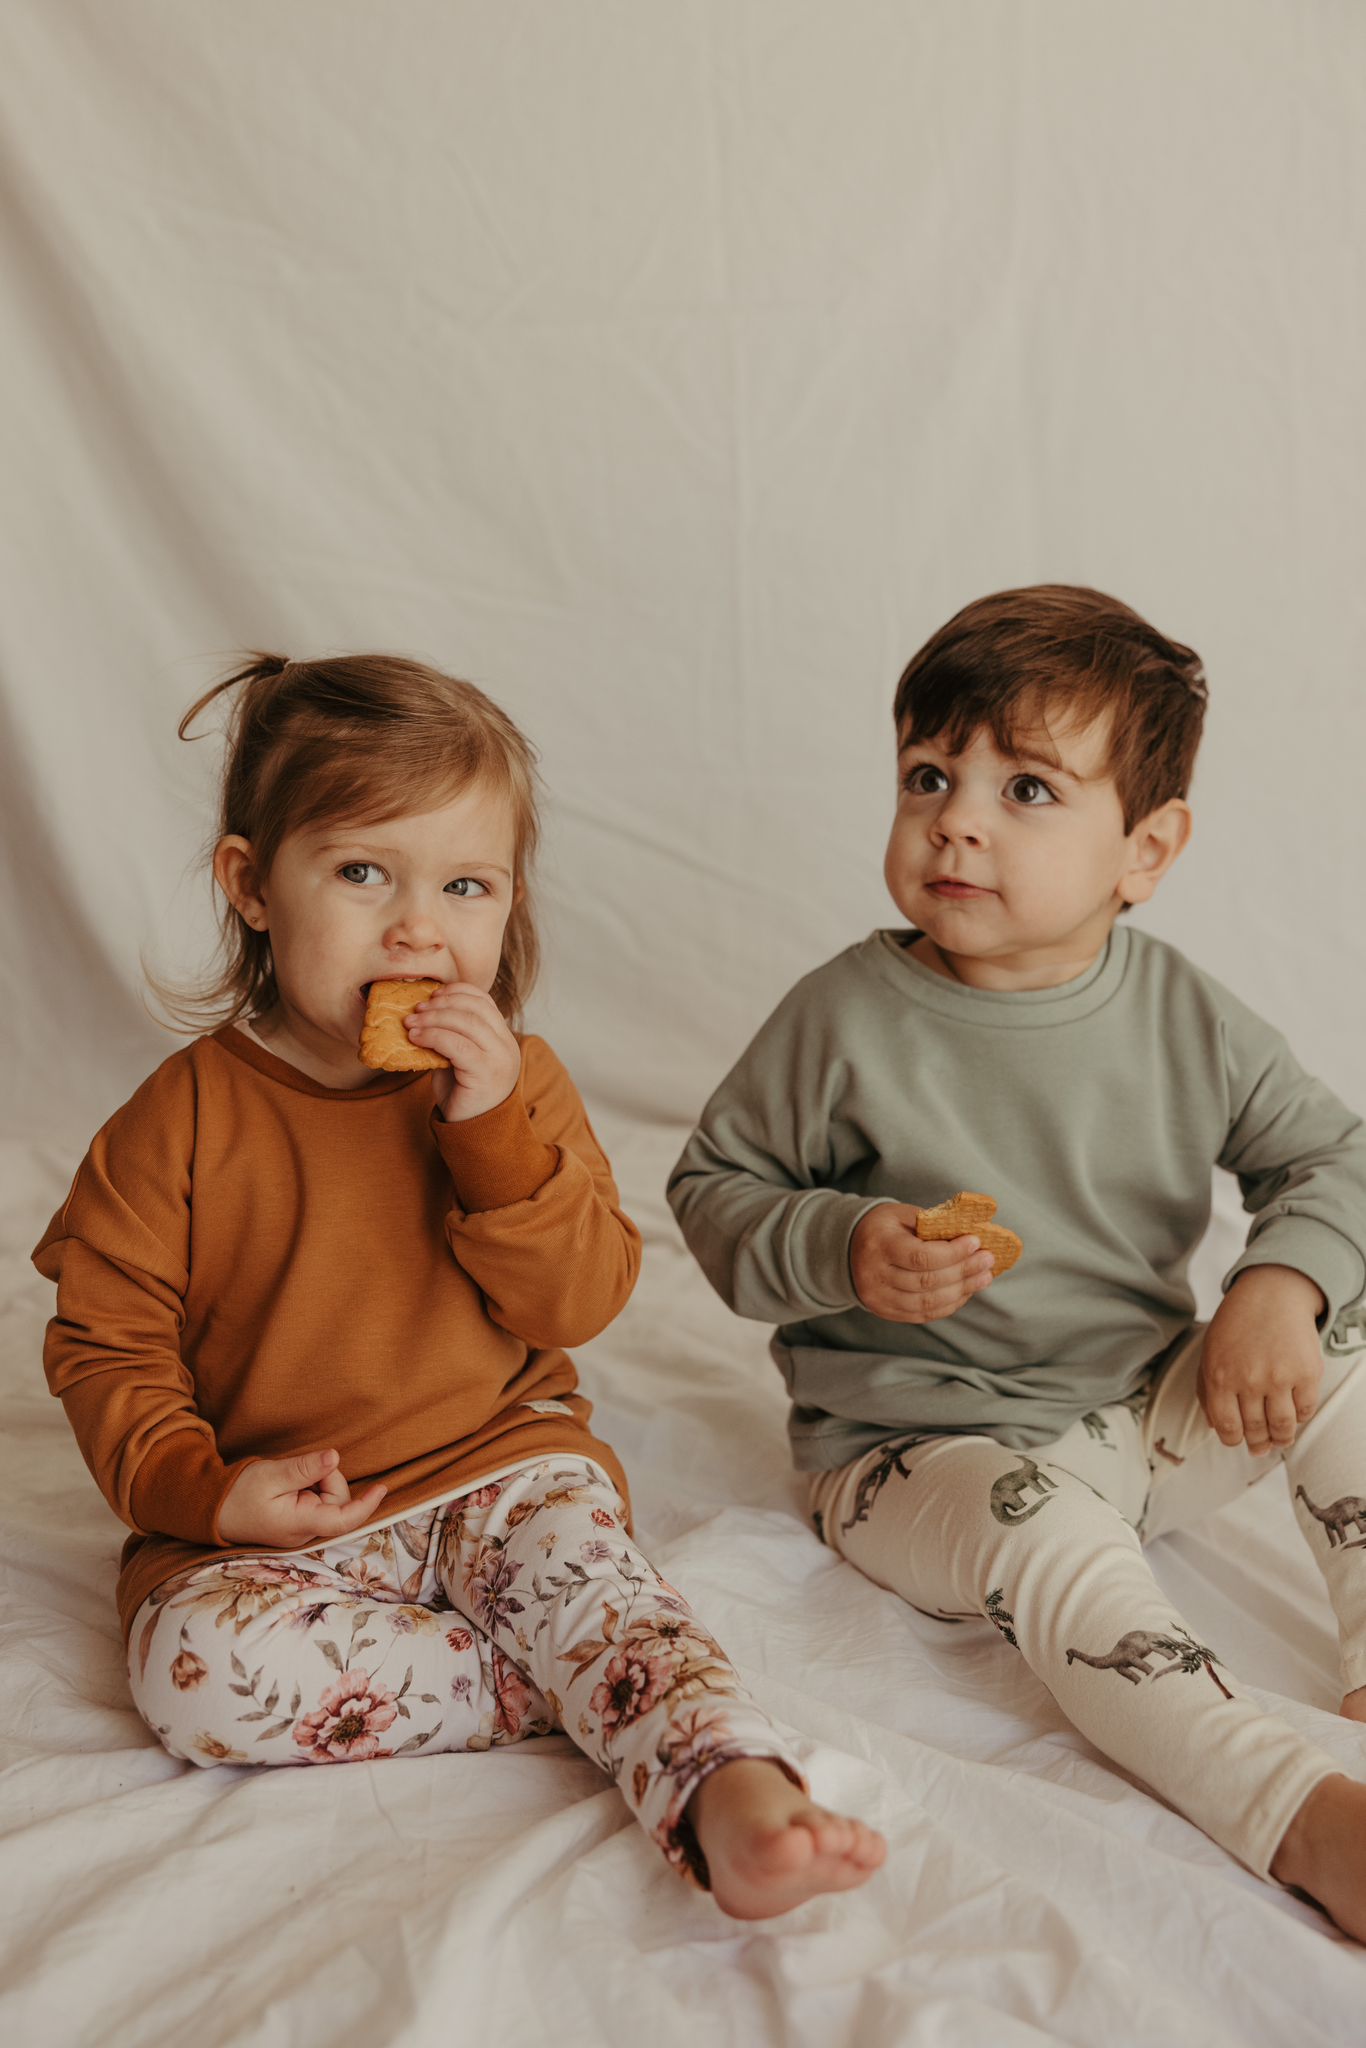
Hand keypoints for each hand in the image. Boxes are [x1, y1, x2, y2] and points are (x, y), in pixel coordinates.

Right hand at [218, 1448, 386, 1546]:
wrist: (215, 1509)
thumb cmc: (239, 1494)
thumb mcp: (272, 1475)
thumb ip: (305, 1469)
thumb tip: (335, 1458)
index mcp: (299, 1523)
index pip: (343, 1519)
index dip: (366, 1505)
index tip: (383, 1488)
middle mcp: (305, 1531)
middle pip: (338, 1501)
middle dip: (328, 1478)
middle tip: (302, 1470)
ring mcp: (303, 1528)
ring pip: (329, 1500)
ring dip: (318, 1482)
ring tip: (290, 1479)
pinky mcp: (300, 1522)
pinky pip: (318, 1502)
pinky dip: (312, 1487)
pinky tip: (293, 1485)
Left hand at [403, 982, 521, 1121]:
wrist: (474, 1134)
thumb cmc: (463, 1096)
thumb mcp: (459, 1060)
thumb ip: (453, 1036)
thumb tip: (423, 1012)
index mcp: (503, 1038)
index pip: (485, 1001)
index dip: (458, 992)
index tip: (433, 994)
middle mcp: (506, 1045)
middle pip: (474, 1008)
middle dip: (442, 1004)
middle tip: (417, 1009)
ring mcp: (499, 1058)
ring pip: (465, 1023)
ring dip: (433, 1019)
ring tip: (411, 1023)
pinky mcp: (485, 1072)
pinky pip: (456, 1045)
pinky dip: (433, 1036)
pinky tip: (416, 1038)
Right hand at [850, 1203, 996, 1322]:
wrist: (849, 1248)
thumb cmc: (885, 1227)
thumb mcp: (902, 1215)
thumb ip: (933, 1225)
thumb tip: (972, 1237)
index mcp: (878, 1244)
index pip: (920, 1256)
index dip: (953, 1253)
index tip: (976, 1243)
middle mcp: (874, 1275)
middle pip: (927, 1281)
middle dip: (964, 1271)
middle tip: (988, 1261)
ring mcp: (878, 1298)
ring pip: (928, 1302)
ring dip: (962, 1290)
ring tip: (984, 1277)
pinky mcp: (885, 1311)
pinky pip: (923, 1314)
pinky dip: (949, 1305)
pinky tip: (965, 1291)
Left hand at [1197, 1265, 1326, 1454]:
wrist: (1272, 1294)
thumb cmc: (1236, 1325)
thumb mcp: (1210, 1353)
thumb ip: (1207, 1391)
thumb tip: (1214, 1427)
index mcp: (1220, 1377)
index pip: (1227, 1427)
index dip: (1234, 1441)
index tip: (1240, 1442)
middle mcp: (1249, 1381)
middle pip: (1255, 1429)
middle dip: (1258, 1443)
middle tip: (1261, 1447)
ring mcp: (1280, 1378)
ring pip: (1282, 1426)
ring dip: (1281, 1439)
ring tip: (1280, 1440)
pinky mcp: (1307, 1372)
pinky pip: (1306, 1410)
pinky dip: (1301, 1418)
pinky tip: (1295, 1416)